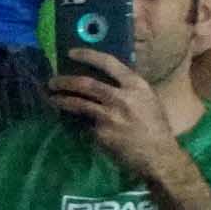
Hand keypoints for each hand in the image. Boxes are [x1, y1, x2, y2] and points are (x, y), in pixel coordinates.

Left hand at [49, 49, 188, 182]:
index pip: (108, 63)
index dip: (87, 55)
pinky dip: (79, 123)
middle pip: (86, 83)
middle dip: (65, 81)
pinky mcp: (102, 133)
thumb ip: (127, 88)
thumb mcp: (147, 99)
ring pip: (78, 103)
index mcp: (136, 85)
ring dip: (62, 100)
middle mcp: (122, 98)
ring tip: (52, 99)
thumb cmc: (155, 127)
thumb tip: (104, 77)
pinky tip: (73, 124)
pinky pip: (85, 124)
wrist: (159, 156)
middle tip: (52, 81)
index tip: (71, 53)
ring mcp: (110, 116)